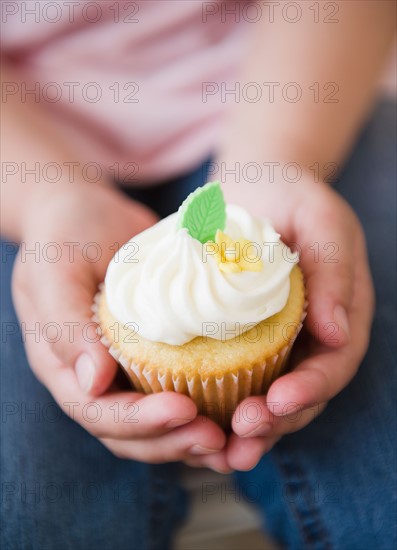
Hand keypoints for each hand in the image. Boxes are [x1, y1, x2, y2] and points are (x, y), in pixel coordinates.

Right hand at [12, 183, 225, 461]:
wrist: (85, 214)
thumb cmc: (65, 237)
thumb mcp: (55, 273)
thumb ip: (66, 327)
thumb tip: (92, 383)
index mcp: (65, 366)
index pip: (98, 412)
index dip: (140, 421)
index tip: (184, 410)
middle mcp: (96, 377)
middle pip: (131, 433)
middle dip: (174, 440)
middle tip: (218, 438)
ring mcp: (127, 368)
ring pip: (158, 424)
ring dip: (193, 438)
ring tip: (236, 440)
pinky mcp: (157, 354)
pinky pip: (180, 390)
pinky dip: (208, 407)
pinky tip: (240, 409)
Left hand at [186, 176, 374, 471]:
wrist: (254, 187)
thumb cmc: (291, 196)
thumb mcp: (322, 219)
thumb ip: (336, 270)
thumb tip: (338, 333)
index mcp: (340, 312)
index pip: (334, 363)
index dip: (310, 389)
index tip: (278, 403)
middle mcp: (312, 335)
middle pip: (302, 393)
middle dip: (276, 421)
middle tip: (242, 435)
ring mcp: (279, 340)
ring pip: (270, 395)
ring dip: (249, 427)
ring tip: (219, 450)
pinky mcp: (244, 337)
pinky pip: (238, 377)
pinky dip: (223, 405)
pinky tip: (199, 422)